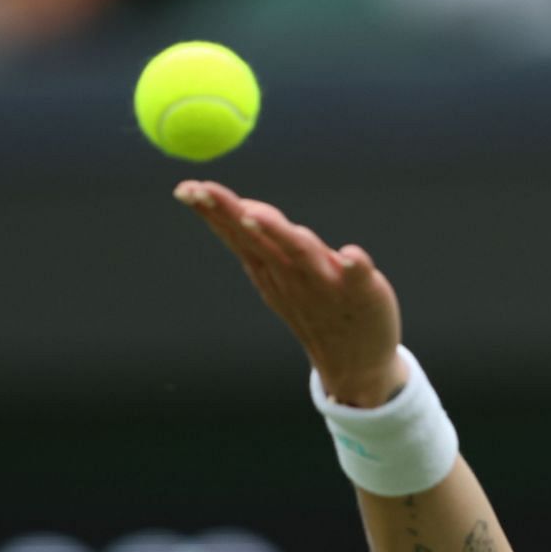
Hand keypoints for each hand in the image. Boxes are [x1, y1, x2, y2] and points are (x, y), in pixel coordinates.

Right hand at [174, 179, 408, 406]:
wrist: (355, 363)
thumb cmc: (314, 305)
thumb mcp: (280, 275)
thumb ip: (262, 242)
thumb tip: (236, 205)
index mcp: (273, 268)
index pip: (239, 234)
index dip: (213, 211)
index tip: (186, 188)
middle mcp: (294, 275)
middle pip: (260, 239)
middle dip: (232, 215)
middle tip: (203, 191)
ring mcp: (328, 285)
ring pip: (301, 255)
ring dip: (278, 235)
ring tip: (255, 216)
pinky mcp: (363, 292)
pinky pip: (358, 278)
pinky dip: (356, 266)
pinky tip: (353, 255)